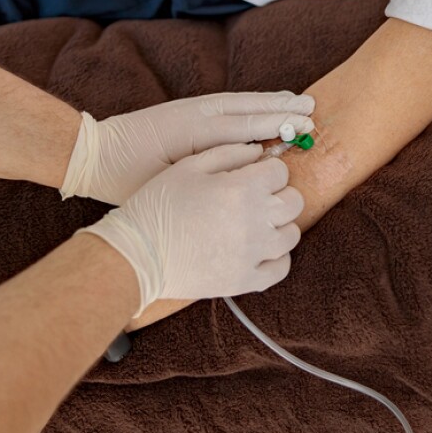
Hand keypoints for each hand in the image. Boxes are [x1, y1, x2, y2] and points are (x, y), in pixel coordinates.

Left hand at [61, 92, 313, 205]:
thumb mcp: (168, 182)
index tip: (306, 128)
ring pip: (243, 101)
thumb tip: (250, 158)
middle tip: (314, 112)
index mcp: (195, 131)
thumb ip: (209, 169)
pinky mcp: (191, 109)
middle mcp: (199, 113)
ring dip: (273, 101)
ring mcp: (195, 107)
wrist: (95, 155)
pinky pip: (232, 102)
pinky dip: (254, 102)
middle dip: (283, 109)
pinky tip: (268, 104)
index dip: (279, 126)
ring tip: (300, 101)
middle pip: (250, 107)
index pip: (247, 125)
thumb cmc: (128, 178)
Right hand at [84, 143, 304, 313]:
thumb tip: (258, 152)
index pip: (281, 172)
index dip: (267, 171)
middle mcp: (256, 221)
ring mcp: (253, 253)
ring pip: (292, 234)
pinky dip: (276, 258)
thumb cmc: (158, 206)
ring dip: (279, 225)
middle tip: (256, 198)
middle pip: (294, 202)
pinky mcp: (246, 280)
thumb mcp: (189, 167)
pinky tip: (259, 250)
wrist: (136, 254)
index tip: (254, 176)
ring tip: (255, 224)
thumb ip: (228, 153)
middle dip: (279, 194)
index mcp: (243, 188)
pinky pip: (281, 267)